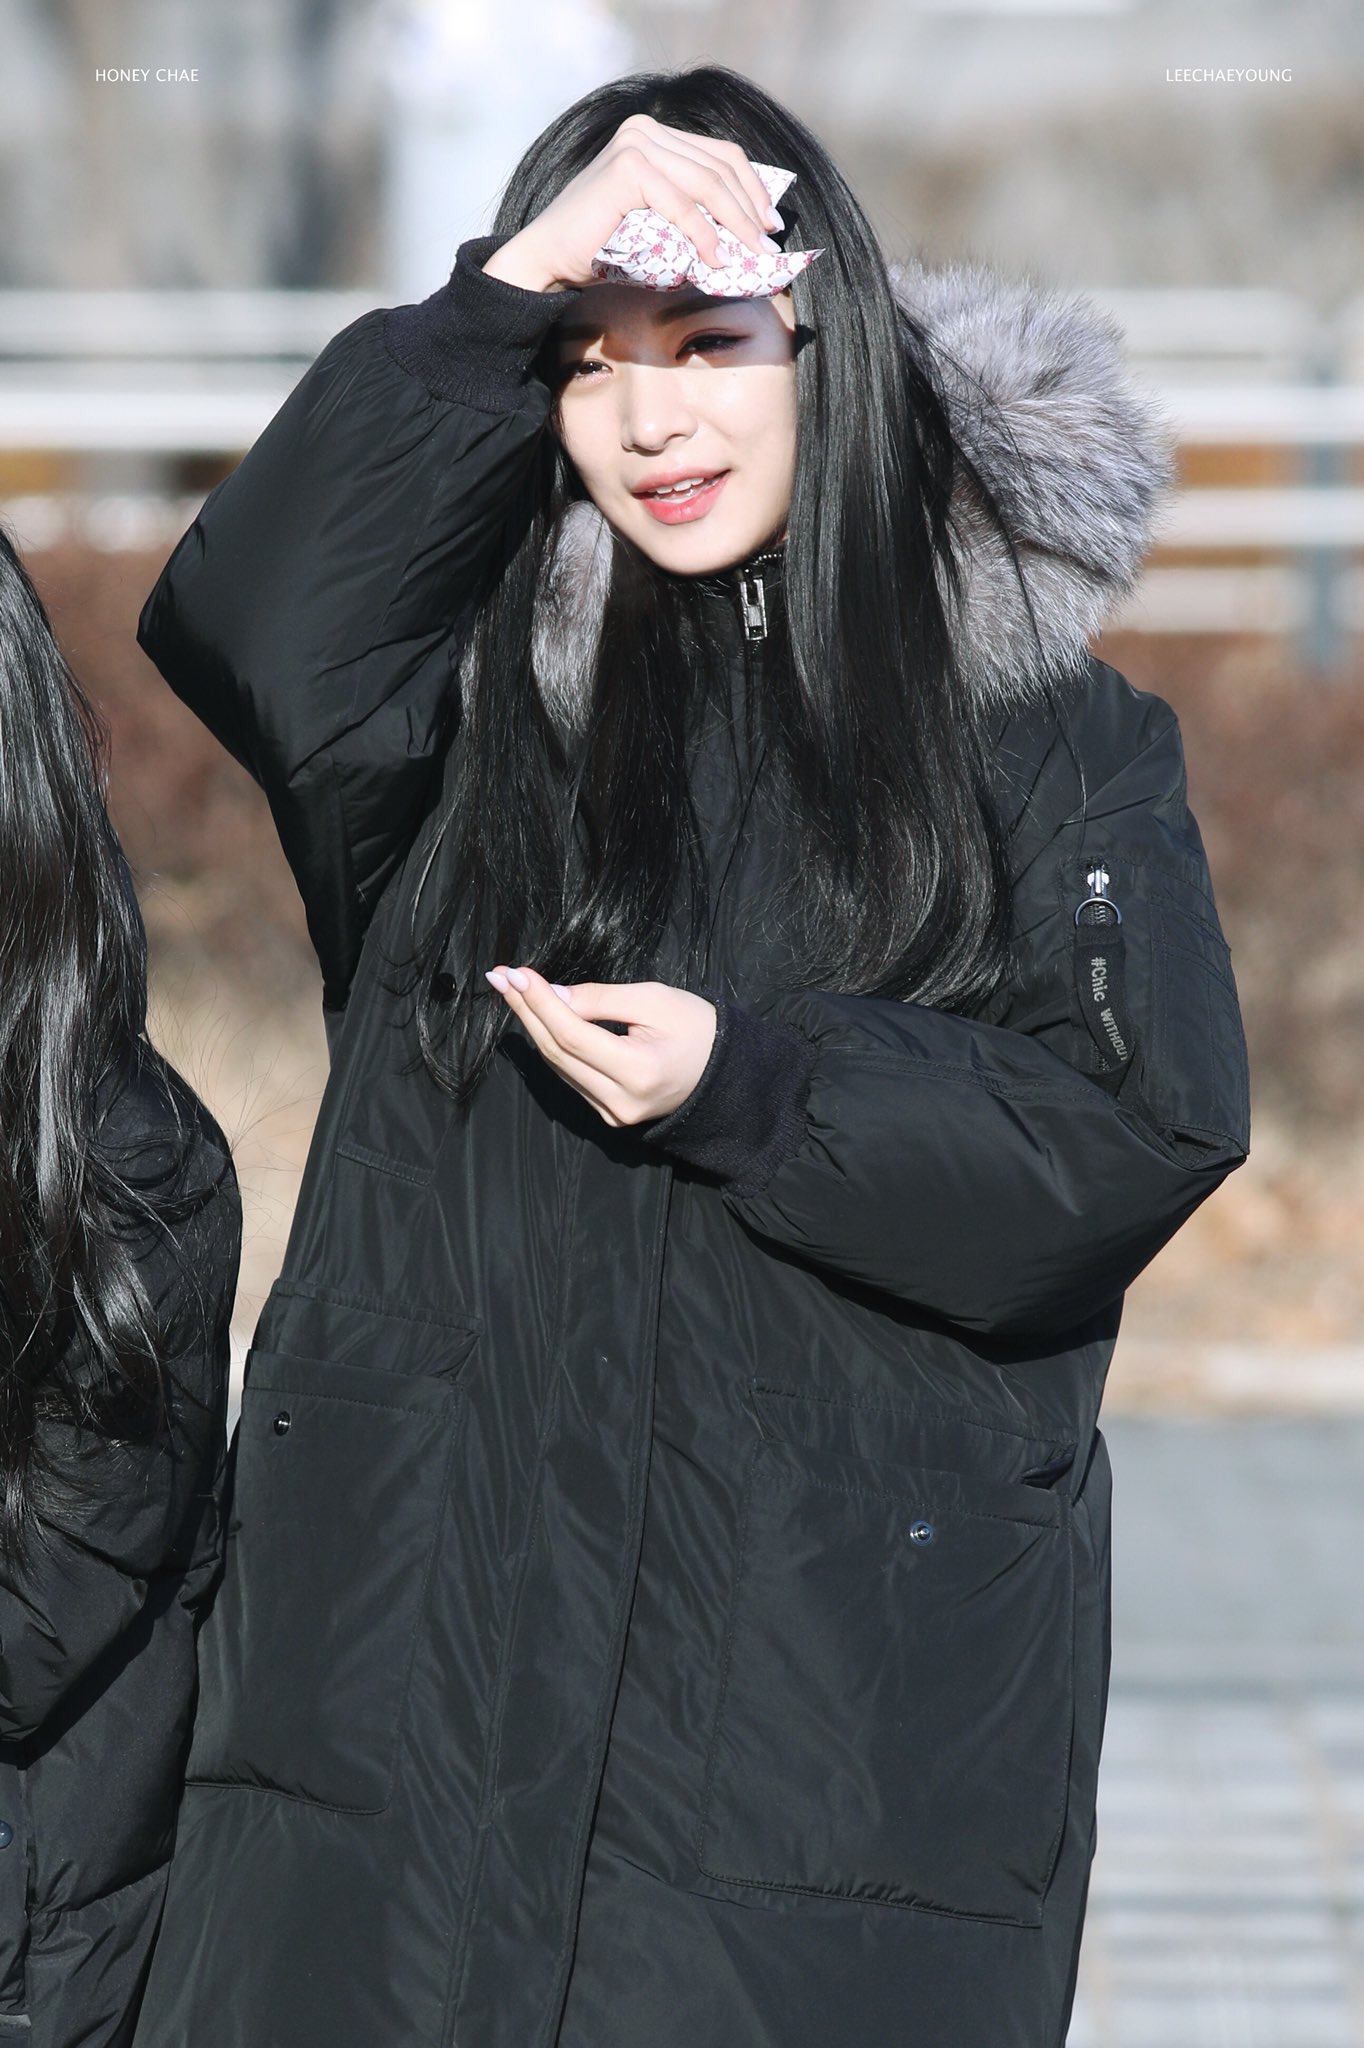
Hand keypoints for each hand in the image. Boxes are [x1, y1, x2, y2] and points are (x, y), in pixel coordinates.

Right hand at [481, 114, 783, 293]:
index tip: (770, 223)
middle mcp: (645, 130)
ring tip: (750, 256)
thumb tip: (748, 229)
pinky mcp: (627, 168)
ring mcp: (635, 144)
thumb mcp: (659, 220)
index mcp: (654, 133)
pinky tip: (717, 259)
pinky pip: (681, 205)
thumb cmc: (603, 246)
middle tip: (768, 245)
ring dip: (735, 224)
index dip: (752, 188)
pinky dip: (704, 234)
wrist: (551, 257)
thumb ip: (693, 208)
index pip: (720, 154)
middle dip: (750, 209)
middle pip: (719, 167)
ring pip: (706, 184)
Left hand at [484, 965, 715, 1126]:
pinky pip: (571, 1076)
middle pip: (557, 1053)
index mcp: (637, 1072)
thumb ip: (599, 999)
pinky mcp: (610, 1114)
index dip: (539, 1002)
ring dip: (533, 1027)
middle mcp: (620, 1101)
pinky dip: (553, 1046)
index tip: (516, 973)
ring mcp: (613, 1113)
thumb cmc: (698, 1029)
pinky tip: (537, 1019)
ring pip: (559, 1067)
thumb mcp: (654, 1000)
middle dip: (526, 1011)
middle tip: (501, 978)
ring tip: (513, 992)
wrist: (726, 1073)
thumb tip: (551, 994)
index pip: (571, 1034)